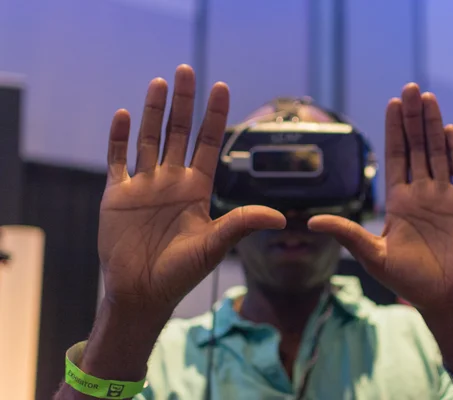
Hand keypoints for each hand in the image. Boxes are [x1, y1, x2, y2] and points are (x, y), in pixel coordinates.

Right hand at [99, 65, 284, 310]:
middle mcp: (172, 181)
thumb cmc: (181, 273)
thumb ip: (242, 224)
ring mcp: (144, 185)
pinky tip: (124, 115)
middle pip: (179, 132)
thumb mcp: (214, 245)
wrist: (141, 293)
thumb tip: (281, 218)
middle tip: (186, 69)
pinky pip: (117, 160)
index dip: (215, 115)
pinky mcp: (117, 195)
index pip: (209, 143)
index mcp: (197, 189)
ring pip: (148, 139)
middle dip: (183, 102)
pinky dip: (119, 138)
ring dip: (152, 111)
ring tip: (159, 83)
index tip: (220, 87)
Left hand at [308, 83, 452, 311]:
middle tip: (411, 89)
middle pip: (418, 147)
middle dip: (414, 118)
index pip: (396, 156)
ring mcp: (446, 196)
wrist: (447, 299)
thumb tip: (311, 222)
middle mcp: (422, 193)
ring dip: (434, 126)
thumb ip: (347, 233)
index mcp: (399, 200)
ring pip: (439, 153)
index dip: (395, 130)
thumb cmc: (409, 281)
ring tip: (429, 99)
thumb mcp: (373, 255)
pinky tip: (450, 130)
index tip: (393, 104)